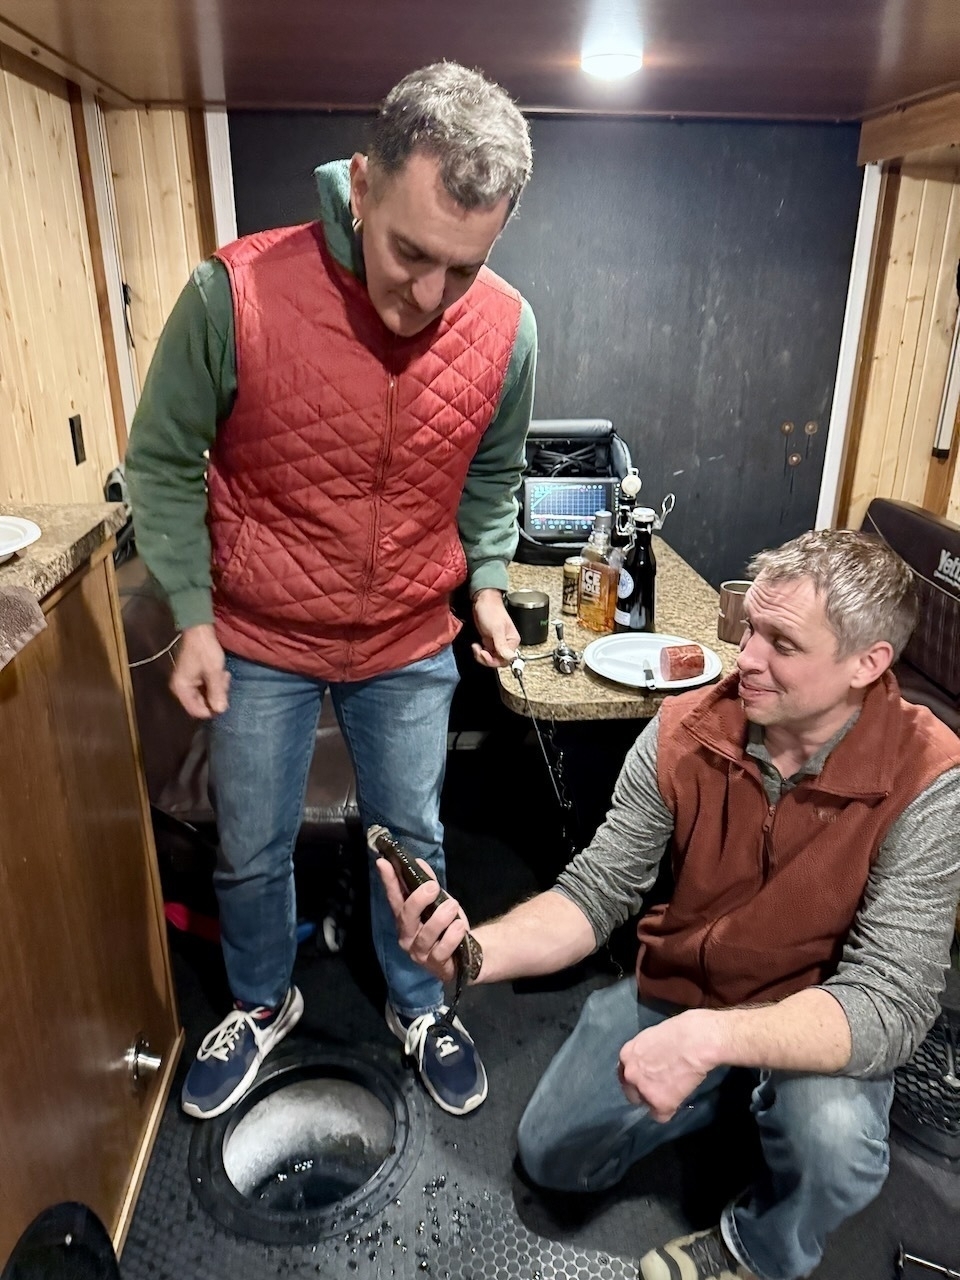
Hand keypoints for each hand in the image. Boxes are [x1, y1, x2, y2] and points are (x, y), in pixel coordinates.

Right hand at [170, 624, 229, 718]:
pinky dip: (214, 683)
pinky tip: (221, 673)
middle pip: (202, 704)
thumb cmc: (205, 650)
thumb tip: (220, 711)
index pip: (196, 711)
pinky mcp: (193, 678)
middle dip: (216, 696)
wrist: (199, 631)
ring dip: (217, 688)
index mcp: (182, 689)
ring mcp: (187, 683)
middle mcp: (181, 689)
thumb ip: (217, 692)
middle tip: (224, 682)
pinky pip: (205, 688)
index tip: (224, 700)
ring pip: (206, 696)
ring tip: (223, 675)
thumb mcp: (214, 672)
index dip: (211, 710)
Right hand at [376, 856, 470, 984]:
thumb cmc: (446, 926)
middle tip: (433, 886)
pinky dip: (452, 935)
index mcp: (405, 919)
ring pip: (426, 933)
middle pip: (406, 916)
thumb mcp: (439, 903)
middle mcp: (407, 936)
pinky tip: (459, 926)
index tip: (383, 862)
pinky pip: (442, 948)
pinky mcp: (435, 964)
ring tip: (453, 905)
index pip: (394, 898)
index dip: (388, 881)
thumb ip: (429, 884)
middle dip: (418, 899)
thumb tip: (419, 863)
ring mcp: (420, 952)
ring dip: (441, 916)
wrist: (466, 955)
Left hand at [470, 588, 520, 667]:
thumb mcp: (496, 629)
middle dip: (486, 658)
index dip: (494, 660)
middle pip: (498, 661)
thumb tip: (512, 658)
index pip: (506, 659)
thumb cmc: (491, 611)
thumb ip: (502, 645)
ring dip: (481, 655)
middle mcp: (506, 644)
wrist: (482, 601)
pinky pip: (486, 653)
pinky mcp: (490, 641)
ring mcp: (497, 643)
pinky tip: (476, 645)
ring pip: (491, 658)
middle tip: (479, 651)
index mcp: (512, 641)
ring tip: (476, 647)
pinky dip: (479, 652)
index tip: (484, 654)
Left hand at [617, 1011, 716, 1121]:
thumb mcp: (651, 1038)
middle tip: (661, 1087)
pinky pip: (662, 1116)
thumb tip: (649, 1061)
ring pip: (647, 1105)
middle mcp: (630, 1074)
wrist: (697, 1041)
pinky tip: (681, 1096)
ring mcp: (644, 1090)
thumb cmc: (681, 1031)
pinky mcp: (660, 1103)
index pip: (625, 1074)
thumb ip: (644, 1053)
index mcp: (627, 1054)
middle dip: (644, 1092)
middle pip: (631, 1093)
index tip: (648, 1078)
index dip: (639, 1077)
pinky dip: (672, 1109)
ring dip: (659, 1100)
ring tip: (675, 1089)